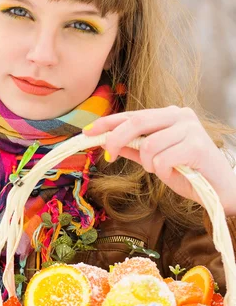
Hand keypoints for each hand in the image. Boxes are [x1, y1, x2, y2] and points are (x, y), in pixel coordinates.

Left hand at [83, 106, 235, 215]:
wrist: (219, 190)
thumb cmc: (188, 172)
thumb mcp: (155, 160)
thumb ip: (134, 149)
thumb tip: (109, 143)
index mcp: (169, 115)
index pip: (132, 115)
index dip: (107, 122)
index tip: (87, 132)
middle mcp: (180, 115)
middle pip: (136, 121)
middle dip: (116, 138)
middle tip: (107, 156)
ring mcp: (190, 128)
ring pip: (149, 144)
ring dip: (149, 164)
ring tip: (162, 170)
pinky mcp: (197, 145)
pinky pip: (163, 159)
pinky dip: (162, 171)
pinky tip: (175, 173)